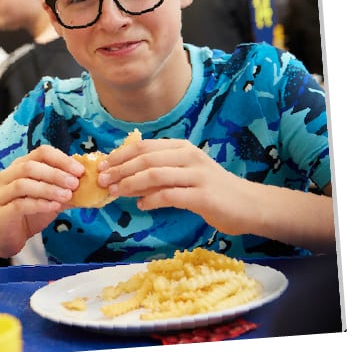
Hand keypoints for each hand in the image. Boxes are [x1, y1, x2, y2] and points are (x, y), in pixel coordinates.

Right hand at [0, 145, 82, 255]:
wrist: (3, 235)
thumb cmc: (27, 213)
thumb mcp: (50, 199)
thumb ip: (65, 190)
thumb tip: (90, 186)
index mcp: (20, 166)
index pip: (41, 153)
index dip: (61, 159)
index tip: (79, 170)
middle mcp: (8, 175)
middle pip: (30, 166)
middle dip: (55, 174)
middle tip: (75, 183)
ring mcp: (2, 193)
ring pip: (23, 184)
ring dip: (48, 188)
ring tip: (66, 196)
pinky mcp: (1, 211)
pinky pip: (20, 204)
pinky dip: (39, 204)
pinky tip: (54, 206)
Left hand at [98, 138, 256, 235]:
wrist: (250, 205)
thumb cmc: (213, 190)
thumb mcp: (185, 175)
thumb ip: (159, 174)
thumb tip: (123, 179)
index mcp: (182, 148)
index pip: (144, 146)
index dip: (119, 155)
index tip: (101, 166)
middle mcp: (189, 157)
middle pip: (146, 158)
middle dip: (119, 169)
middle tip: (101, 181)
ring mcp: (197, 175)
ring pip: (155, 174)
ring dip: (129, 184)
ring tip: (114, 193)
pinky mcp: (203, 196)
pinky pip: (170, 195)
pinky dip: (151, 200)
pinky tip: (141, 206)